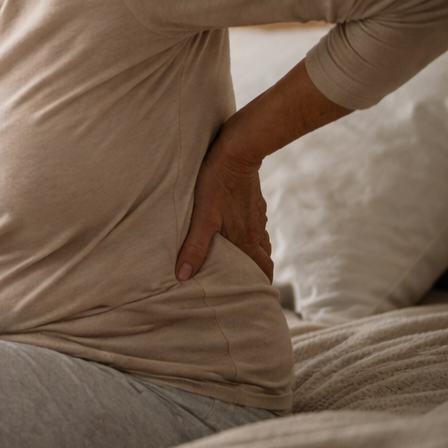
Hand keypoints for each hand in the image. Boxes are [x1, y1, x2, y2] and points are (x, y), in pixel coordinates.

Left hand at [175, 140, 272, 281]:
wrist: (237, 150)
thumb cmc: (216, 183)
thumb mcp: (202, 217)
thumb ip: (194, 247)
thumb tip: (184, 276)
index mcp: (247, 238)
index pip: (263, 268)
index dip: (261, 284)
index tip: (257, 297)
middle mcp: (256, 229)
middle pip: (263, 257)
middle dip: (256, 271)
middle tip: (244, 282)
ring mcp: (256, 214)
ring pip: (259, 240)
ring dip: (252, 253)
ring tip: (237, 261)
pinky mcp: (252, 200)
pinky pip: (254, 224)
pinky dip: (248, 234)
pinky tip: (234, 230)